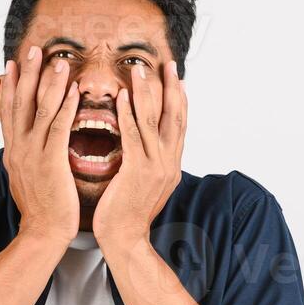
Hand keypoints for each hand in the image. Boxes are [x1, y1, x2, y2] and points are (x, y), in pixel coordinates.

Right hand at [0, 45, 80, 245]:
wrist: (42, 232)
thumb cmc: (40, 208)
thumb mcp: (26, 177)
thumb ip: (25, 157)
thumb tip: (23, 146)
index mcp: (13, 151)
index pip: (9, 111)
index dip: (11, 86)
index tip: (12, 64)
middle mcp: (19, 148)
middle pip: (21, 103)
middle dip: (27, 74)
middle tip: (33, 49)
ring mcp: (33, 154)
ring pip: (40, 110)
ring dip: (50, 83)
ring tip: (58, 61)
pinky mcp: (50, 162)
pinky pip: (58, 128)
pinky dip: (65, 107)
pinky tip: (73, 91)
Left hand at [92, 59, 186, 248]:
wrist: (125, 240)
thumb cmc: (128, 215)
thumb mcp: (146, 186)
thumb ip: (149, 165)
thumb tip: (146, 149)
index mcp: (172, 166)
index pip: (180, 126)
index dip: (180, 100)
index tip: (178, 79)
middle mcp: (169, 163)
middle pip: (174, 117)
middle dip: (171, 88)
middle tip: (169, 64)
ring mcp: (155, 167)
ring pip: (153, 121)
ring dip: (147, 93)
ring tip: (140, 70)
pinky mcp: (137, 171)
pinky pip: (133, 136)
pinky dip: (129, 114)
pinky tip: (123, 97)